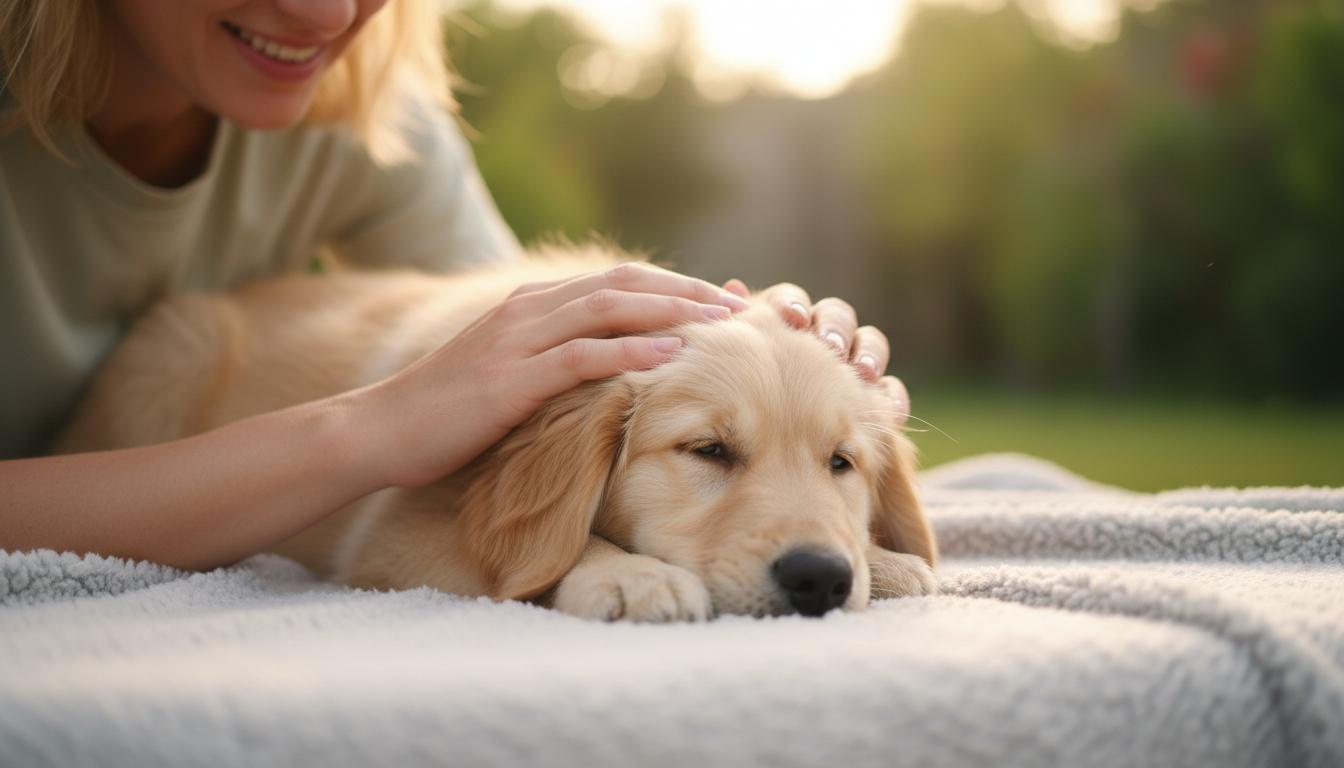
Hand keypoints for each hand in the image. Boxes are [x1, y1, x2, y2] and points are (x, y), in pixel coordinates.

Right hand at [359, 263, 749, 487]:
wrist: (378, 431)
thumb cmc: (445, 414)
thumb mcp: (507, 376)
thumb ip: (551, 362)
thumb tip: (605, 371)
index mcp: (531, 305)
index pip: (616, 281)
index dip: (673, 284)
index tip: (719, 300)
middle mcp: (528, 309)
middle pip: (625, 282)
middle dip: (686, 289)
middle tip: (738, 304)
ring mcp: (517, 339)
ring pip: (609, 307)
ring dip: (672, 310)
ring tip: (722, 322)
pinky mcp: (509, 377)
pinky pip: (580, 356)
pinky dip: (629, 349)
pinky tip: (671, 354)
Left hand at [723, 278, 909, 423]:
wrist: (766, 468)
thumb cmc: (736, 410)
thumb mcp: (727, 372)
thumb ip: (732, 330)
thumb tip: (732, 286)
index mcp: (780, 326)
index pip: (791, 300)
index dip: (793, 305)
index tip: (793, 318)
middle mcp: (817, 338)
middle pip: (835, 315)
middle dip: (834, 327)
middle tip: (830, 346)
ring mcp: (848, 366)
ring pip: (868, 342)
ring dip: (868, 353)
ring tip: (863, 372)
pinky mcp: (871, 398)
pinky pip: (889, 391)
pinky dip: (891, 398)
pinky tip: (890, 412)